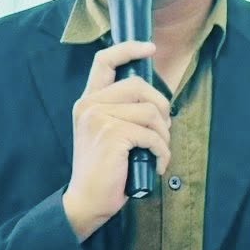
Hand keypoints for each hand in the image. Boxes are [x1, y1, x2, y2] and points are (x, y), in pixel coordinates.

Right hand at [63, 40, 172, 240]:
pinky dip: (163, 152)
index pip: (103, 60)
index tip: (150, 48)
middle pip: (138, 86)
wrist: (86, 201)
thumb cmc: (103, 171)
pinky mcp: (113, 135)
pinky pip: (152, 135)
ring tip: (159, 152)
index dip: (129, 49)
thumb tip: (154, 100)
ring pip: (150, 112)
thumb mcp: (105, 133)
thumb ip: (119, 111)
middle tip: (163, 129)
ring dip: (164, 135)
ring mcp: (100, 119)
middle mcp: (90, 105)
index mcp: (87, 101)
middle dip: (161, 106)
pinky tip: (158, 165)